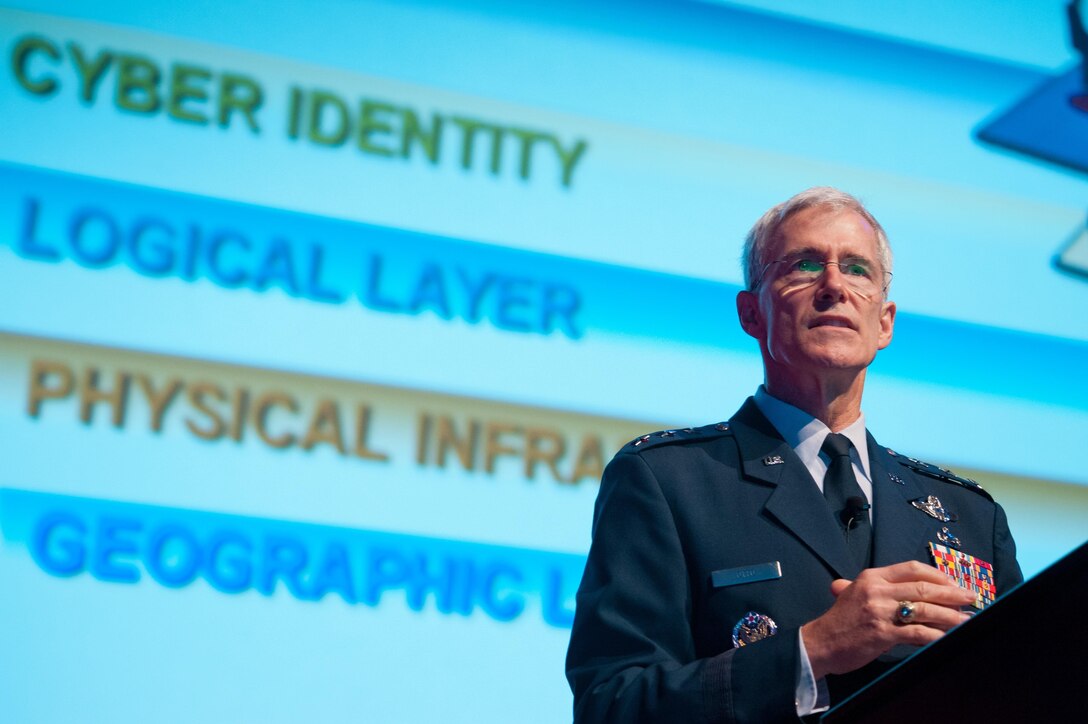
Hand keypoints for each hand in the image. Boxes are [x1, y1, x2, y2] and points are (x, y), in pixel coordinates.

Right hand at [800, 561, 975, 678]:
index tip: (953, 582)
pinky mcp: (882, 634)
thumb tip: (903, 591)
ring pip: (924, 609)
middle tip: (971, 598)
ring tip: (966, 619)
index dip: (937, 574)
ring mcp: (879, 612)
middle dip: (952, 593)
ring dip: (950, 615)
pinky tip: (947, 637)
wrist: (819, 643)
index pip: (911, 568)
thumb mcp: (853, 593)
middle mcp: (876, 590)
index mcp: (872, 577)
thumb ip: (876, 588)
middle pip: (923, 587)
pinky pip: (917, 633)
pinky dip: (935, 635)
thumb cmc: (840, 620)